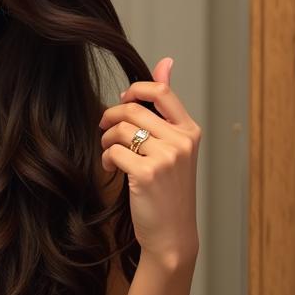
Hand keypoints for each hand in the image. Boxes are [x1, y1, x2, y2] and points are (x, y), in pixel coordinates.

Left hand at [98, 57, 200, 267]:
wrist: (171, 233)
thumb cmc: (168, 189)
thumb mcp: (173, 146)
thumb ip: (165, 107)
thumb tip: (165, 61)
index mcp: (190, 131)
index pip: (161, 91)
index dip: (134, 90)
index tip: (122, 101)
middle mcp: (182, 141)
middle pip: (132, 108)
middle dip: (110, 117)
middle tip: (105, 131)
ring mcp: (167, 157)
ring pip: (119, 128)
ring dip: (106, 140)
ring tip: (110, 153)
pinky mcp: (148, 173)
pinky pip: (113, 151)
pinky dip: (105, 159)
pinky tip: (111, 170)